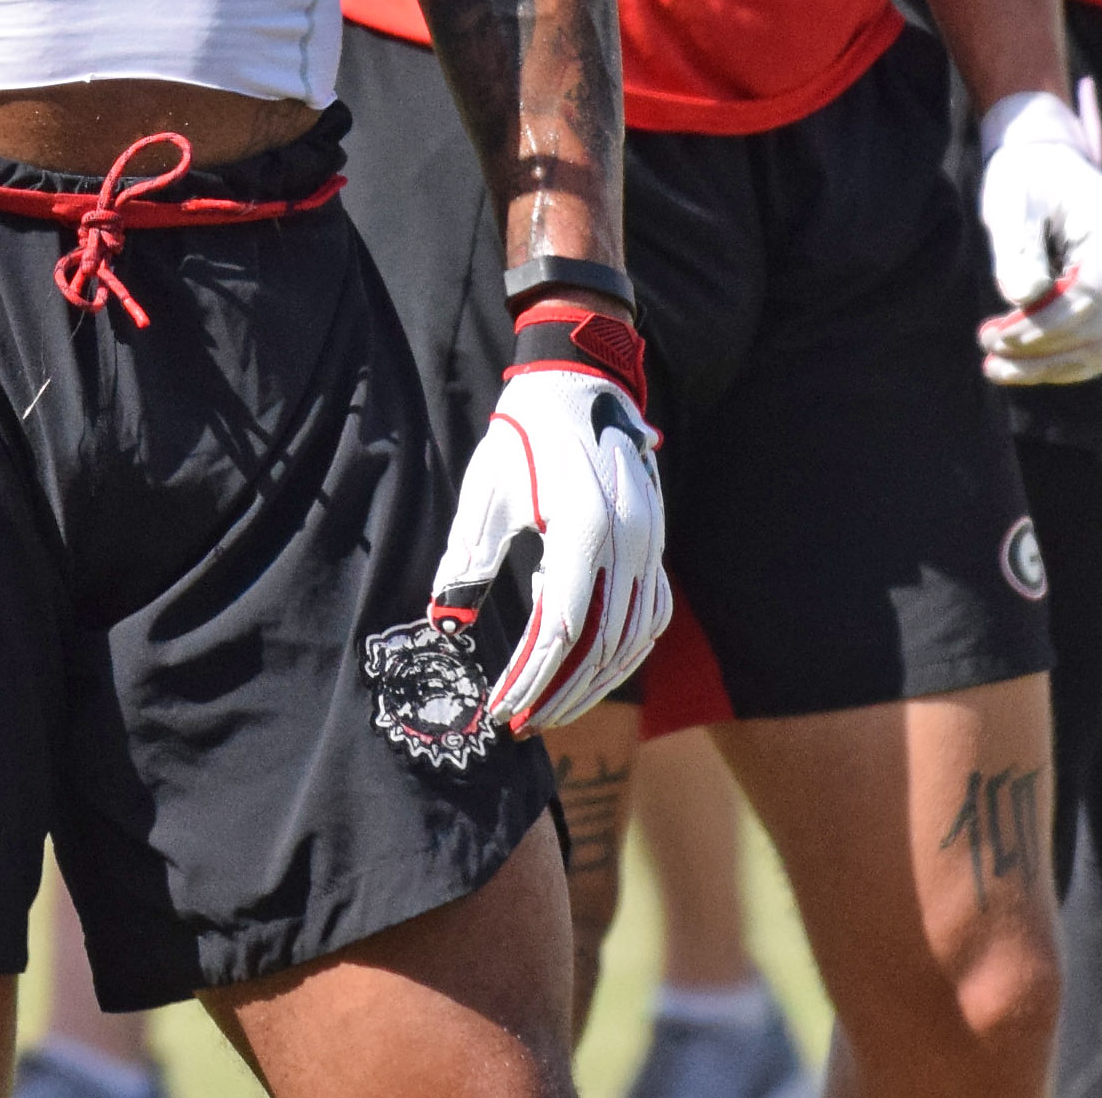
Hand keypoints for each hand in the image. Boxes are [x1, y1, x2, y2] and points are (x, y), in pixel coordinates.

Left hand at [432, 304, 669, 735]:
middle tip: (521, 721)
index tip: (500, 709)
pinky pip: (651, 615)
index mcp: (584, 527)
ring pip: (633, 640)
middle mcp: (628, 541)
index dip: (529, 678)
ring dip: (594, 683)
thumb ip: (467, 560)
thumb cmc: (523, 434)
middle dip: (559, 693)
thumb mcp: (485, 492)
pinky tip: (592, 668)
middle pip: (601, 647)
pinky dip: (625, 651)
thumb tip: (446, 622)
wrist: (578, 380)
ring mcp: (650, 543)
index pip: (560, 630)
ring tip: (552, 706)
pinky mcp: (656, 542)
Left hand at [974, 87, 1101, 386]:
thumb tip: (1023, 298)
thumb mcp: (1012, 201)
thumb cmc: (1026, 179)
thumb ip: (1017, 247)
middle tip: (987, 352)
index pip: (1093, 295)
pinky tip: (1019, 364)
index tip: (995, 335)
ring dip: (1049, 366)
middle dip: (1042, 349)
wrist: (1048, 167)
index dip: (1044, 325)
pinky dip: (1062, 363)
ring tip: (994, 366)